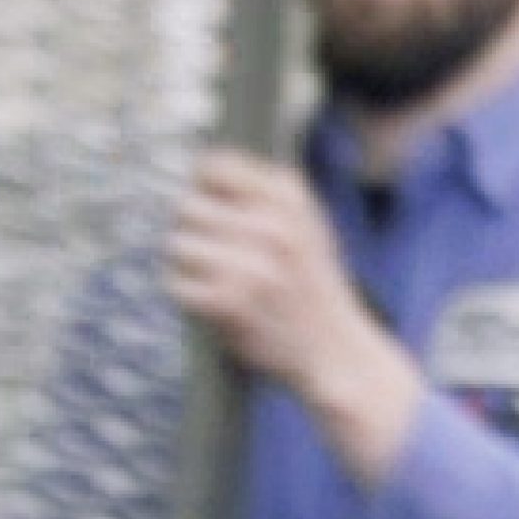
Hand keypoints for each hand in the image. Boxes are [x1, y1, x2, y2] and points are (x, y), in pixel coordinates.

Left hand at [166, 149, 424, 486]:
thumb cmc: (314, 285)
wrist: (339, 350)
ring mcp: (252, 264)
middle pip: (188, 206)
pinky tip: (215, 306)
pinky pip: (179, 285)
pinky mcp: (232, 303)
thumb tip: (196, 175)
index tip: (216, 216)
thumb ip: (259, 194)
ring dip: (190, 267)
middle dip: (195, 232)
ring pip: (179, 245)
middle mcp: (272, 224)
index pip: (213, 168)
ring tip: (217, 282)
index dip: (205, 192)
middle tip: (216, 257)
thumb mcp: (305, 223)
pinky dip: (190, 298)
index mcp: (289, 196)